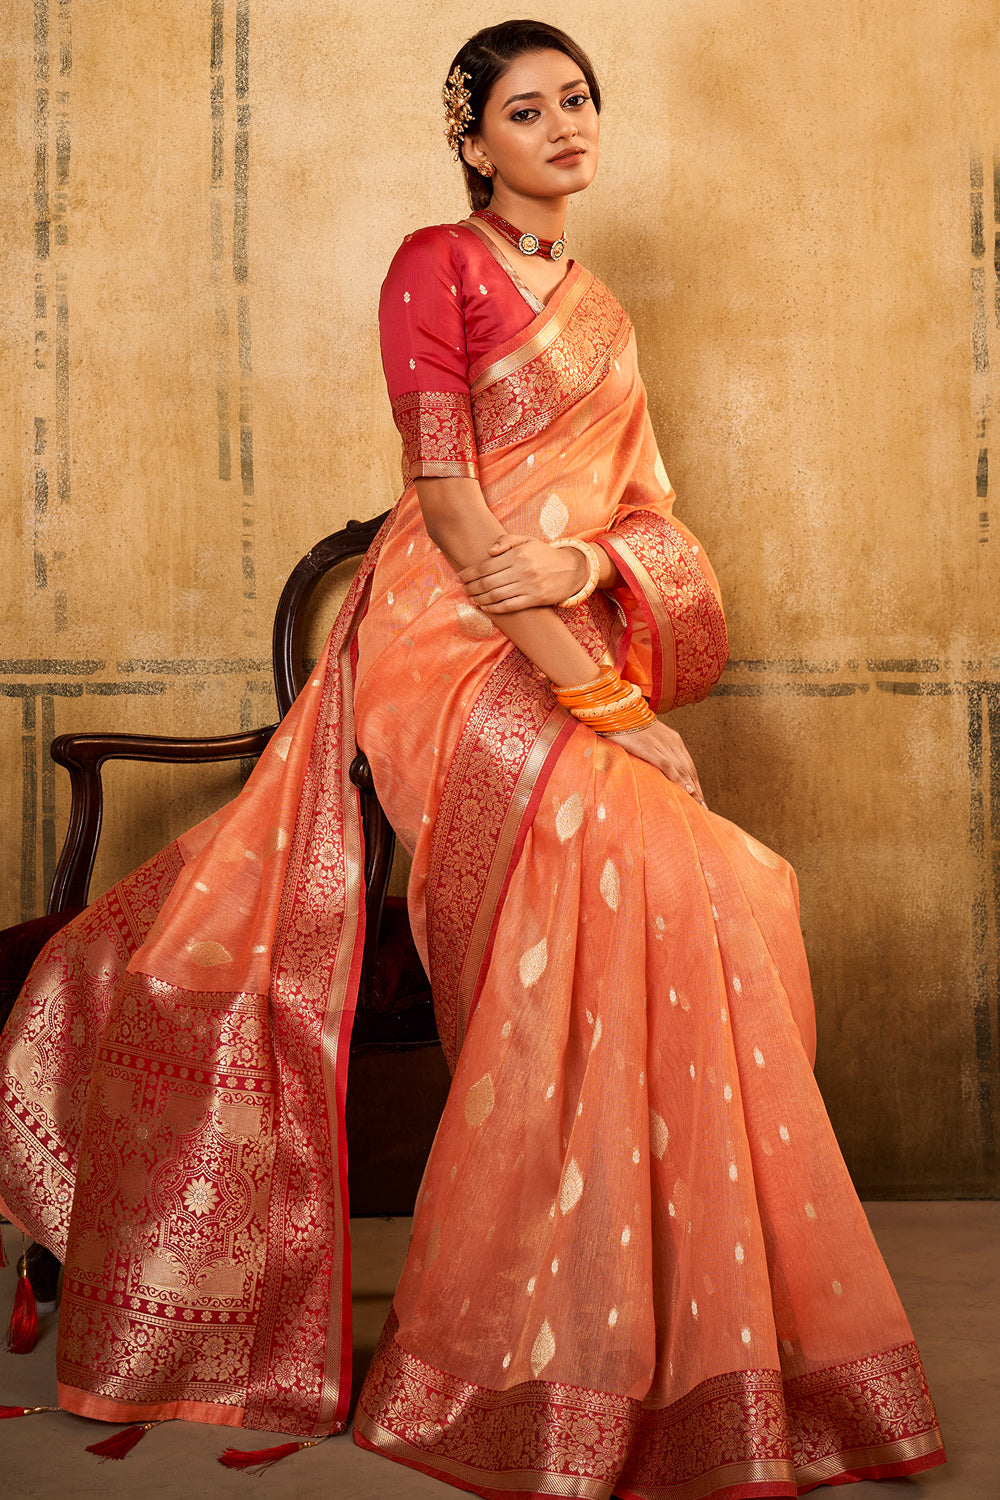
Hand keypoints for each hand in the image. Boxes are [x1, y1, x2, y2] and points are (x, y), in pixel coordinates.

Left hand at [456, 533, 586, 612]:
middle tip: (463, 589)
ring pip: (496, 595)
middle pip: (488, 582)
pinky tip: (485, 607)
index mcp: (518, 555)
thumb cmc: (545, 555)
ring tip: (471, 598)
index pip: (486, 566)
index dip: (469, 573)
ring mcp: (528, 586)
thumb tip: (488, 551)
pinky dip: (494, 608)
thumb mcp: (527, 540)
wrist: (572, 569)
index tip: (460, 576)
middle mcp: (522, 570)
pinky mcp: (534, 599)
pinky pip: (509, 606)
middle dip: (471, 587)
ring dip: (479, 598)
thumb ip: (506, 541)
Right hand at [603, 720, 705, 806]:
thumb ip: (652, 750)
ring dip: (692, 788)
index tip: (699, 797)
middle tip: (703, 807)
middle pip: (688, 769)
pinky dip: (678, 779)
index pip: (688, 764)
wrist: (615, 709)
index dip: (694, 781)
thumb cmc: (626, 726)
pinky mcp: (648, 748)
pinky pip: (667, 766)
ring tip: (698, 804)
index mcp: (672, 739)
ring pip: (682, 769)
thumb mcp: (645, 738)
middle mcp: (671, 741)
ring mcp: (660, 744)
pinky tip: (686, 790)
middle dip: (697, 789)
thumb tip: (653, 767)